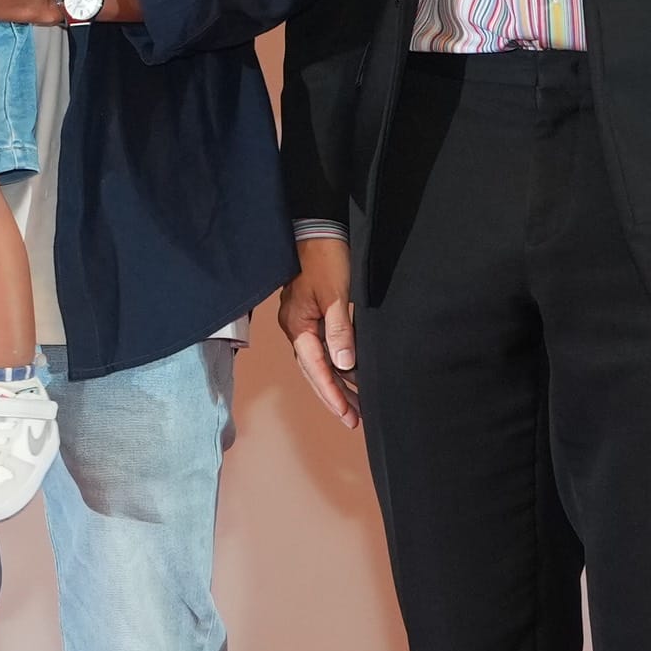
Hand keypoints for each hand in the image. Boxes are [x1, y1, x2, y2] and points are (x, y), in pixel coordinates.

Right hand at [273, 231, 357, 410]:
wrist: (316, 231)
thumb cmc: (325, 259)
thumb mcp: (335, 295)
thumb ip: (339, 330)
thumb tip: (344, 365)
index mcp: (297, 326)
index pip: (316, 368)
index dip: (332, 393)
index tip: (348, 414)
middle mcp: (296, 329)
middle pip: (313, 372)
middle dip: (333, 397)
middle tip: (354, 420)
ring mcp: (302, 323)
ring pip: (317, 363)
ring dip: (336, 385)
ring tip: (355, 406)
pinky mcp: (311, 316)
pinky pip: (321, 350)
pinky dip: (335, 366)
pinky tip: (349, 376)